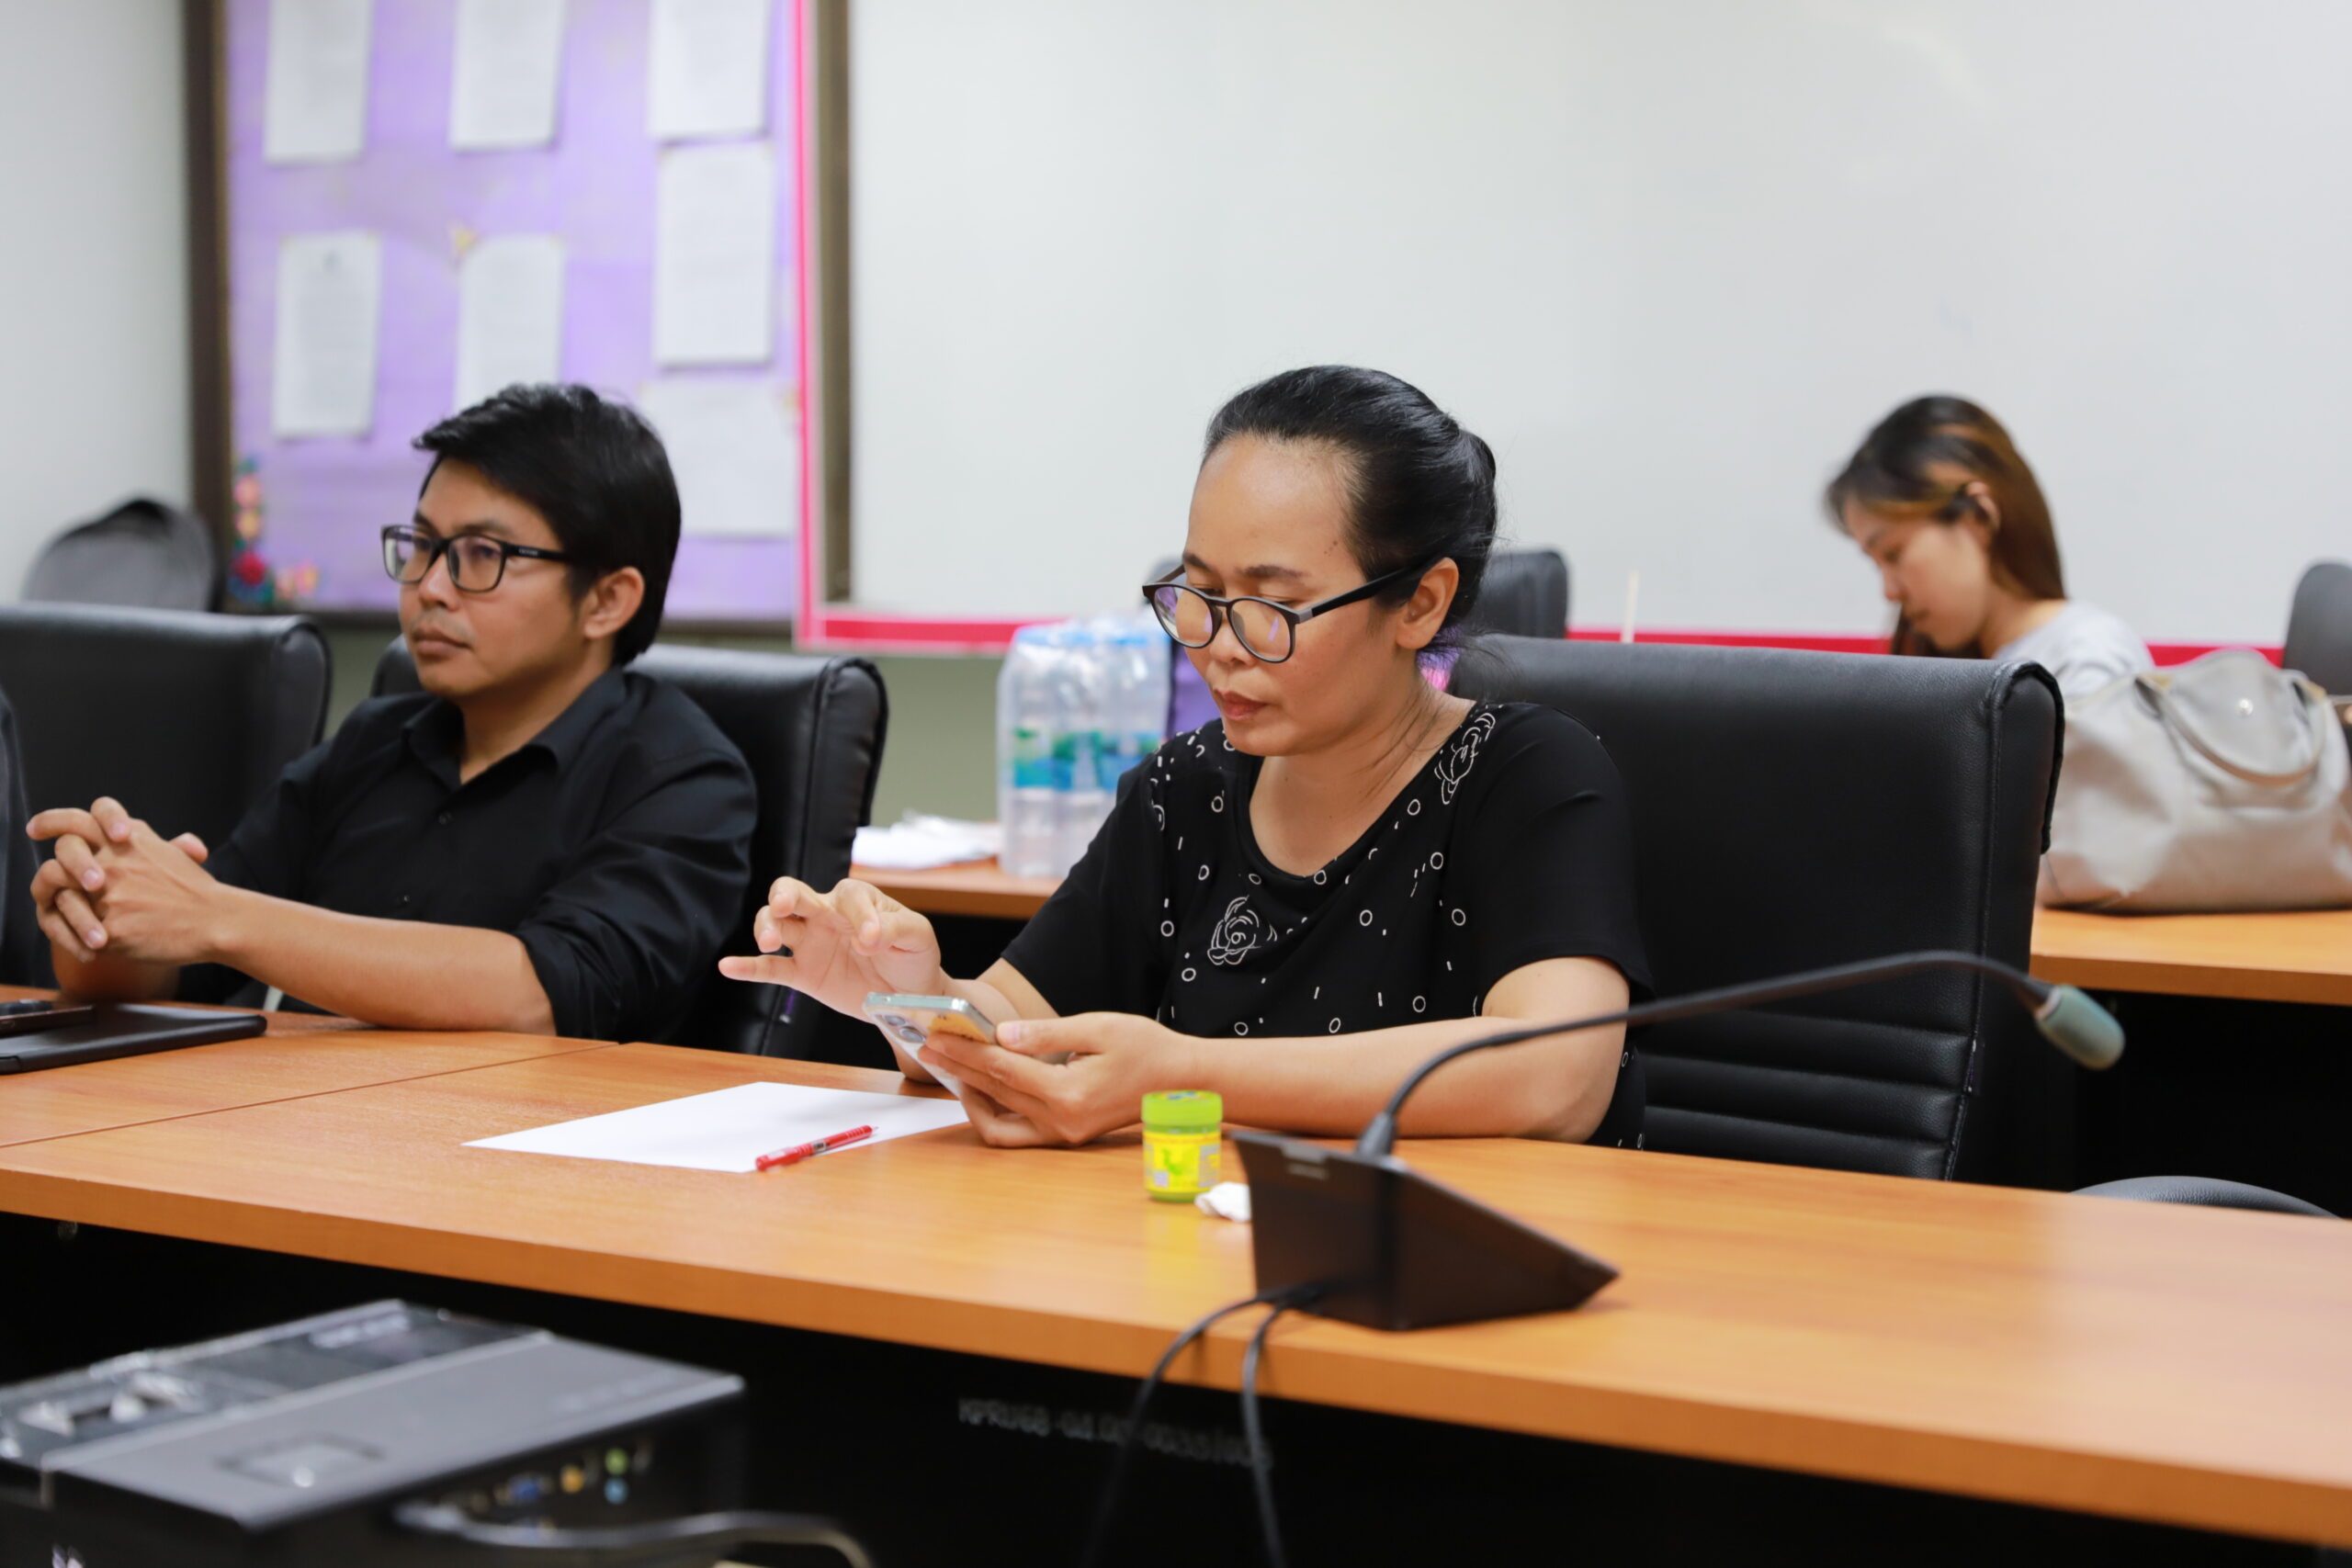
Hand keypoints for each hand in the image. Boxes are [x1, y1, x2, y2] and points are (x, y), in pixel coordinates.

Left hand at [28, 800, 207, 964]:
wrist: (217, 922)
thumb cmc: (197, 892)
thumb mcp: (172, 854)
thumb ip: (147, 842)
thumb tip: (140, 832)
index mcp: (130, 840)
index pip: (81, 818)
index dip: (52, 821)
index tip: (36, 829)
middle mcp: (115, 862)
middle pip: (62, 854)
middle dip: (52, 871)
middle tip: (53, 883)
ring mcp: (110, 896)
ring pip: (61, 896)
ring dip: (63, 909)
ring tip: (80, 922)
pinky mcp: (110, 930)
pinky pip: (75, 934)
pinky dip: (78, 940)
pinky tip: (94, 946)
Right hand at [716, 877, 944, 1017]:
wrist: (910, 996)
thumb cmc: (915, 957)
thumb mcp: (918, 938)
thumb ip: (896, 929)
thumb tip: (867, 935)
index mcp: (858, 901)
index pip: (848, 896)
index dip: (859, 915)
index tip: (872, 941)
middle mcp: (828, 915)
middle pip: (794, 893)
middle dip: (785, 894)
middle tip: (784, 905)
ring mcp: (811, 943)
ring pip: (776, 924)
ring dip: (766, 926)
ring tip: (767, 942)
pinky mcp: (803, 973)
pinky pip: (770, 968)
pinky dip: (748, 967)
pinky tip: (728, 966)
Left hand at [918, 1012, 1198, 1147]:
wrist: (1184, 1081)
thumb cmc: (1148, 1048)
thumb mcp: (1099, 1027)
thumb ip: (1046, 1034)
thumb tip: (1002, 1034)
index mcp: (1069, 1093)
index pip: (1002, 1069)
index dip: (965, 1052)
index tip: (936, 1037)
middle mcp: (1062, 1121)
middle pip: (995, 1092)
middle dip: (960, 1068)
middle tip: (930, 1047)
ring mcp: (1063, 1134)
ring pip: (1000, 1120)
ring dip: (972, 1094)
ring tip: (954, 1068)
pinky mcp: (1067, 1135)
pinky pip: (1017, 1132)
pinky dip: (995, 1111)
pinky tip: (986, 1088)